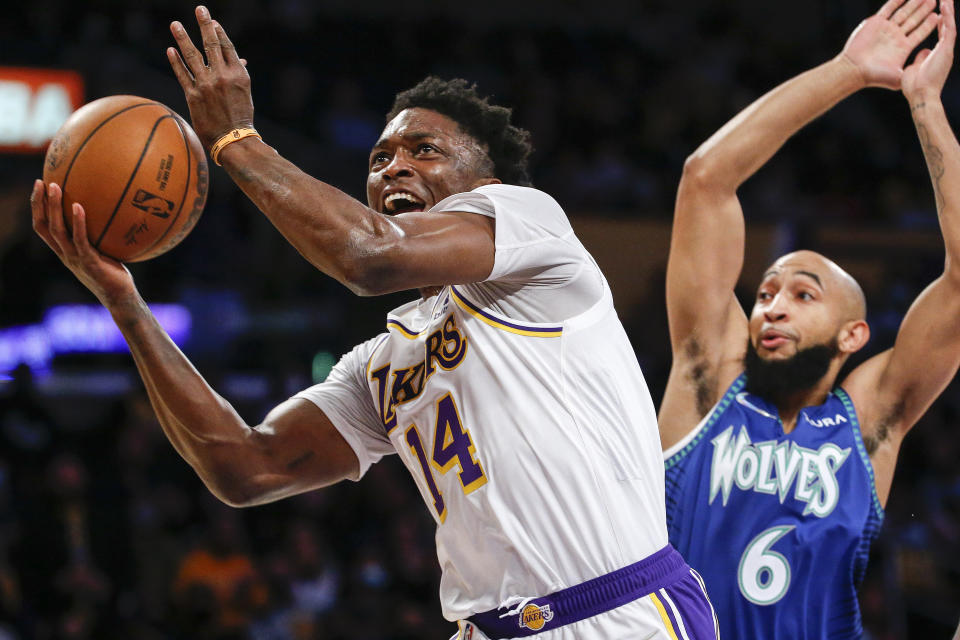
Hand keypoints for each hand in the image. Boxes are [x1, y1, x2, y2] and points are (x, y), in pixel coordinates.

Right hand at [30, 180, 136, 308]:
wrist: (121, 298)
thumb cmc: (115, 274)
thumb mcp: (104, 252)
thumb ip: (100, 236)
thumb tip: (112, 212)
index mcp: (65, 251)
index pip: (43, 228)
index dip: (37, 208)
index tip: (40, 186)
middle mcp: (65, 254)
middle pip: (43, 226)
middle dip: (39, 204)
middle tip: (41, 181)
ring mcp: (75, 259)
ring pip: (57, 230)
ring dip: (53, 207)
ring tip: (55, 187)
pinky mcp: (89, 262)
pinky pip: (80, 239)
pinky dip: (77, 222)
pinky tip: (78, 206)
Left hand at [167, 6, 253, 149]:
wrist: (233, 139)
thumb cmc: (241, 117)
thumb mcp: (245, 93)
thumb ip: (238, 73)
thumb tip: (239, 58)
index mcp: (238, 74)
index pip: (227, 47)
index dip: (219, 33)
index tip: (212, 21)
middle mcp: (222, 76)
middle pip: (211, 45)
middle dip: (205, 25)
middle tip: (199, 9)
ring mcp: (206, 85)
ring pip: (193, 56)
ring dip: (183, 38)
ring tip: (175, 24)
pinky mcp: (193, 96)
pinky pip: (182, 74)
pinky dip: (175, 62)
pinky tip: (170, 50)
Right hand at [842, 0, 939, 88]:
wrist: (854, 70)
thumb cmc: (873, 77)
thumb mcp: (897, 77)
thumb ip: (910, 72)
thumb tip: (923, 68)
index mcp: (902, 48)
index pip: (920, 32)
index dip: (929, 24)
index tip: (938, 16)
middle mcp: (895, 37)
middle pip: (913, 20)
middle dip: (924, 10)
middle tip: (933, 1)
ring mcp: (885, 29)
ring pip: (903, 12)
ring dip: (914, 4)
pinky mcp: (875, 23)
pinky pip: (888, 9)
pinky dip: (896, 1)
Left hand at [903, 0, 955, 100]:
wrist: (920, 96)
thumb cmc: (914, 87)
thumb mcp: (915, 68)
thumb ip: (920, 58)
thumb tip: (922, 51)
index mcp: (936, 53)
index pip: (938, 34)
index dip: (936, 23)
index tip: (934, 14)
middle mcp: (943, 49)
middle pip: (945, 26)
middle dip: (944, 13)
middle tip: (943, 0)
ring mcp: (946, 48)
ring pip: (949, 24)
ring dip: (947, 11)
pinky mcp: (946, 48)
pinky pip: (948, 28)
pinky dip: (947, 16)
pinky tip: (945, 5)